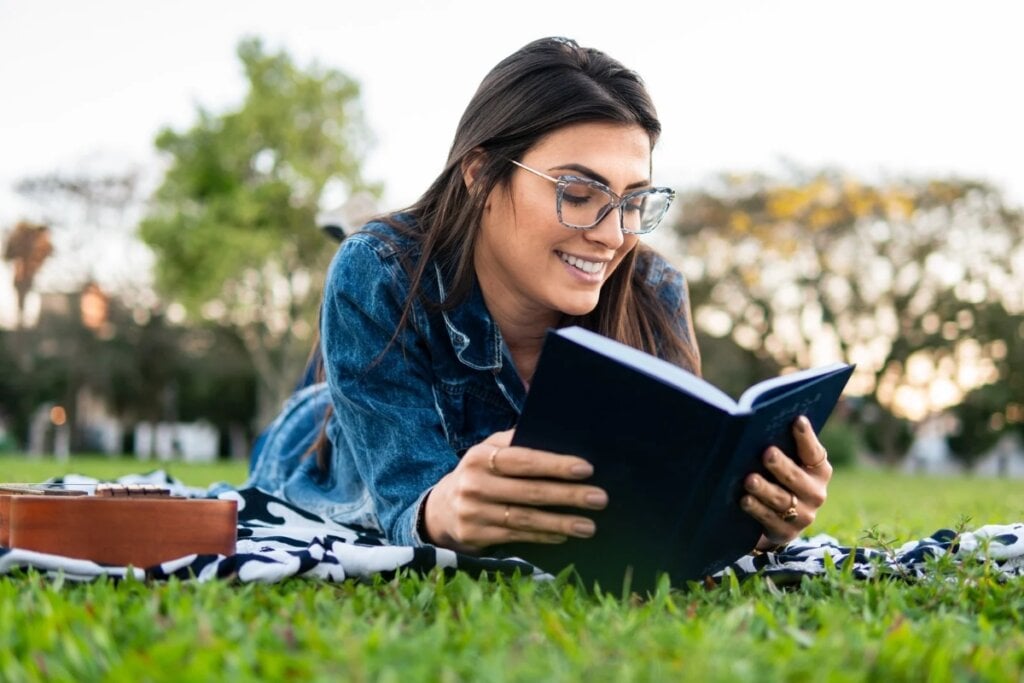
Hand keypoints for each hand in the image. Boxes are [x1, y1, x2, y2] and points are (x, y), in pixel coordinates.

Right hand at [422, 429, 607, 553]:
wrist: (441, 509)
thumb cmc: (479, 473)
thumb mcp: (488, 451)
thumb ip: (514, 441)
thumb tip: (556, 433)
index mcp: (480, 456)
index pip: (523, 460)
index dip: (555, 465)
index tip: (586, 468)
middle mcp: (474, 484)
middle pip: (529, 491)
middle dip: (568, 495)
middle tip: (598, 498)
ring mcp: (473, 512)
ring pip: (525, 518)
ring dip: (561, 522)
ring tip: (589, 525)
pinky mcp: (475, 535)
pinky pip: (516, 536)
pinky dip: (543, 536)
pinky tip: (563, 535)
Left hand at [740, 416, 830, 550]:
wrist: (776, 519)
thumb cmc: (777, 477)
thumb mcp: (786, 462)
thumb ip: (779, 445)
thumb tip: (756, 421)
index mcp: (818, 470)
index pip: (814, 452)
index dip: (806, 437)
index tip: (797, 420)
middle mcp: (816, 493)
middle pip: (797, 478)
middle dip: (782, 466)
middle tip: (767, 453)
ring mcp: (804, 515)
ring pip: (782, 500)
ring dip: (765, 489)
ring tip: (750, 479)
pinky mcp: (786, 532)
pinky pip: (770, 519)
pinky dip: (756, 509)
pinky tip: (745, 500)